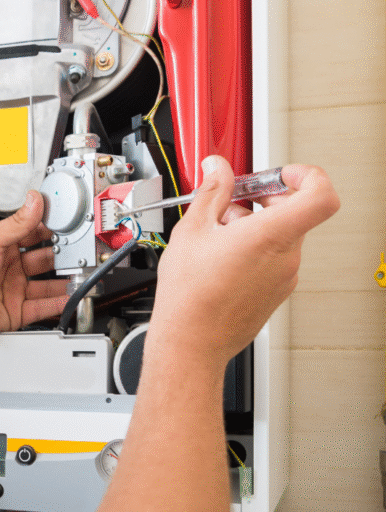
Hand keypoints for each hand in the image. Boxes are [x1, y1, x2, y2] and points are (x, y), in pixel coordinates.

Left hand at [0, 191, 67, 348]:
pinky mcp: (15, 311)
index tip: (66, 226)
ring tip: (79, 274)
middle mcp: (7, 267)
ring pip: (46, 284)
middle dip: (60, 255)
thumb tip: (34, 200)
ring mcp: (12, 290)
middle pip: (42, 260)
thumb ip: (16, 223)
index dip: (48, 230)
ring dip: (63, 280)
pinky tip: (70, 296)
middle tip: (76, 251)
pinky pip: (42, 307)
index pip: (30, 234)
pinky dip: (58, 303)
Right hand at [150, 155, 338, 364]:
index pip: (320, 194)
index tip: (281, 174)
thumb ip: (212, 192)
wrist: (191, 342)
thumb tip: (218, 169)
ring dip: (254, 226)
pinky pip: (274, 259)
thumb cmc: (191, 296)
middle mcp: (286, 257)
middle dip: (264, 199)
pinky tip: (222, 257)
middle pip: (294, 212)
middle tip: (234, 200)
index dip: (306, 175)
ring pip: (280, 236)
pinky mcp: (277, 293)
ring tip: (217, 235)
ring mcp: (285, 277)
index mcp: (271, 235)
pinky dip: (254, 249)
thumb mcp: (192, 230)